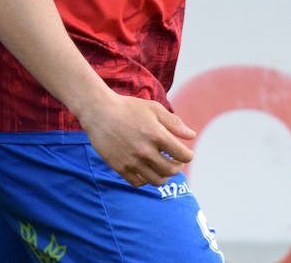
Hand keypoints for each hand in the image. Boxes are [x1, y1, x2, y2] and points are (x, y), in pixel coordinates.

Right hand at [81, 91, 195, 187]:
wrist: (98, 110)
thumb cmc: (128, 107)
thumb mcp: (153, 109)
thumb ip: (174, 123)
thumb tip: (191, 136)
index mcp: (158, 136)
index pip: (184, 156)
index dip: (187, 155)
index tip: (184, 153)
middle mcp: (146, 151)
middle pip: (172, 171)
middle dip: (177, 167)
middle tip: (174, 161)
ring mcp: (132, 161)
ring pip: (157, 180)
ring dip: (163, 176)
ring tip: (161, 167)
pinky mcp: (120, 167)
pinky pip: (138, 182)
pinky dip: (146, 179)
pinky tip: (145, 169)